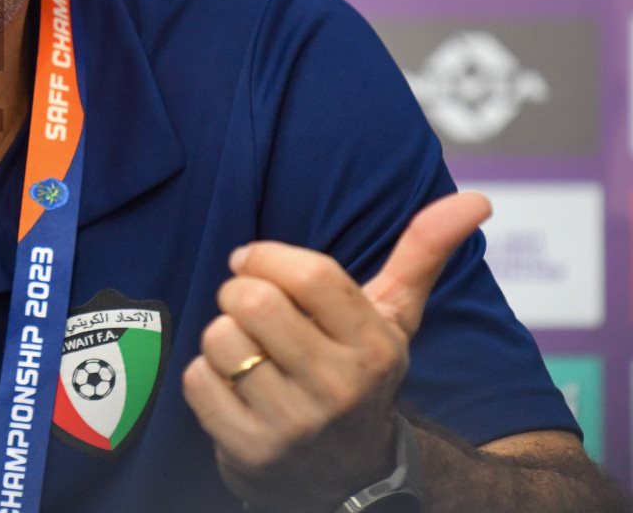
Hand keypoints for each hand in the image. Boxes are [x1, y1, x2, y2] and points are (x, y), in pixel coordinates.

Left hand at [181, 192, 491, 512]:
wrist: (345, 473)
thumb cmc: (359, 371)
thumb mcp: (393, 317)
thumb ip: (423, 252)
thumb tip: (476, 198)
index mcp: (374, 347)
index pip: (310, 275)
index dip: (266, 256)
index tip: (253, 261)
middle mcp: (339, 388)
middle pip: (253, 302)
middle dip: (238, 293)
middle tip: (249, 308)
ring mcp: (294, 424)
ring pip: (220, 339)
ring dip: (222, 337)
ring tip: (249, 352)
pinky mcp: (250, 450)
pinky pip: (196, 379)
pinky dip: (204, 375)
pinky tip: (236, 387)